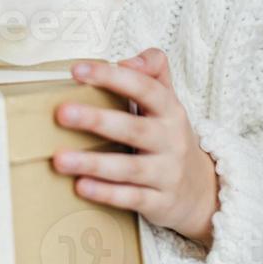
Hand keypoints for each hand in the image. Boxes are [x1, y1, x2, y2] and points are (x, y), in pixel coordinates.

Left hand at [51, 48, 219, 247]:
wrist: (203, 191)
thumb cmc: (170, 136)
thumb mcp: (169, 101)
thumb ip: (153, 70)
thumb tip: (127, 61)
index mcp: (170, 111)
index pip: (144, 88)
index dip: (111, 77)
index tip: (76, 70)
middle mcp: (171, 141)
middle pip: (134, 128)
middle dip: (97, 120)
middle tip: (62, 112)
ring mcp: (167, 174)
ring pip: (129, 168)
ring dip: (93, 163)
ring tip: (59, 158)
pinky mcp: (160, 203)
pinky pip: (132, 198)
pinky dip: (107, 194)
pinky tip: (80, 186)